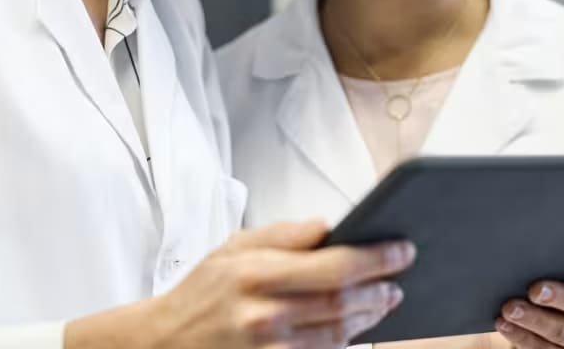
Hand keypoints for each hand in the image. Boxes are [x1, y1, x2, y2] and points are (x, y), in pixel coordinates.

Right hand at [65, 220, 414, 348]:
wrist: (161, 344)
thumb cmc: (202, 292)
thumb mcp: (233, 247)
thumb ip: (283, 235)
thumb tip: (330, 226)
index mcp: (256, 273)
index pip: (333, 265)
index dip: (376, 259)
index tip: (402, 251)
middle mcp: (263, 315)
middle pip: (342, 304)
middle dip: (379, 290)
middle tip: (399, 279)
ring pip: (337, 336)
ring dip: (369, 319)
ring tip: (383, 302)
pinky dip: (344, 344)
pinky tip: (356, 330)